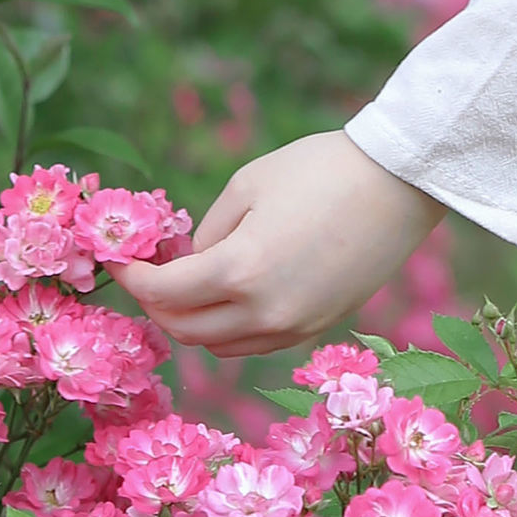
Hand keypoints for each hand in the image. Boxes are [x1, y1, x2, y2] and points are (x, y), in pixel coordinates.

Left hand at [113, 131, 439, 357]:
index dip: (132, 278)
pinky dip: (231, 328)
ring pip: (220, 346)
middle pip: (186, 331)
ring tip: (186, 285)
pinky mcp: (318, 328)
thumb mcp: (248, 186)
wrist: (399, 183)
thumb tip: (190, 264)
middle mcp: (264, 312)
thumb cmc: (320, 169)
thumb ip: (208, 233)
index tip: (118, 261)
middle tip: (146, 276)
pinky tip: (230, 295)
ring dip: (192, 322)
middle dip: (156, 305)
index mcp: (240, 271)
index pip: (164, 292)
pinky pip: (256, 343)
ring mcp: (295, 327)